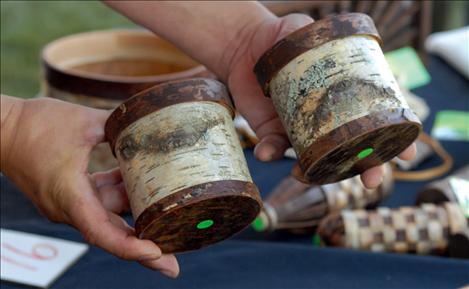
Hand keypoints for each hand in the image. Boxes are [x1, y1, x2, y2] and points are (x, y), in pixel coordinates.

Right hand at [1, 96, 178, 277]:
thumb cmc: (35, 125)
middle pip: (112, 234)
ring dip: (136, 212)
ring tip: (171, 214)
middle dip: (144, 248)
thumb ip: (119, 125)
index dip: (132, 247)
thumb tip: (149, 123)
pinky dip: (120, 193)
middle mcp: (69, 208)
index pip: (103, 233)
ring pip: (109, 214)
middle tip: (174, 264)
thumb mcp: (83, 122)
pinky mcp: (69, 194)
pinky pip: (101, 200)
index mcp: (70, 196)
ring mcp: (68, 203)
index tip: (157, 253)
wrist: (1, 129)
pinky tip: (142, 179)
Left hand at [225, 14, 416, 187]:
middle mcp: (327, 119)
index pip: (378, 122)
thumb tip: (330, 40)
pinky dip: (271, 153)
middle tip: (370, 181)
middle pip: (353, 152)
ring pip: (315, 161)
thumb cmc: (281, 37)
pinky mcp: (272, 132)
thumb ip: (316, 33)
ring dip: (314, 174)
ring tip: (304, 173)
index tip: (406, 156)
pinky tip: (266, 153)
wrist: (244, 47)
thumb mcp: (301, 29)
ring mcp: (300, 129)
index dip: (396, 141)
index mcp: (344, 97)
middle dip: (366, 171)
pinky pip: (274, 149)